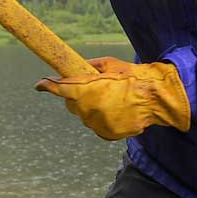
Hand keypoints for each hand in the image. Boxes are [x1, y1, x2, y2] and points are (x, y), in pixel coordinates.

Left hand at [35, 57, 190, 140]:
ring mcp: (98, 124)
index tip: (40, 84)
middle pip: (71, 104)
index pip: (61, 89)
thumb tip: (73, 68)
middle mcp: (89, 109)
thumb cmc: (132, 76)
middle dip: (77, 96)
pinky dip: (101, 118)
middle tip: (92, 88)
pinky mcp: (107, 133)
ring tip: (111, 99)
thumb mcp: (109, 64)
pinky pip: (96, 124)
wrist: (156, 97)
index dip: (48, 86)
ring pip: (84, 115)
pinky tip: (115, 110)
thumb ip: (87, 67)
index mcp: (87, 90)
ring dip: (90, 108)